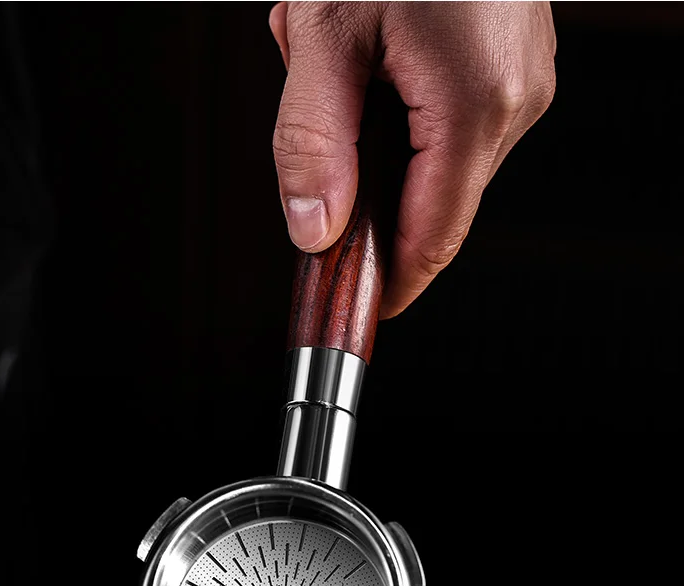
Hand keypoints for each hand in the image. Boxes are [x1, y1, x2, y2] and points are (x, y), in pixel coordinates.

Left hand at [269, 2, 555, 317]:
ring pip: (443, 161)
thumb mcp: (327, 27)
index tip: (363, 306)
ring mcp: (524, 78)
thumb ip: (313, 139)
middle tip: (322, 106)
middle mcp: (514, 97)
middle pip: (435, 202)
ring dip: (385, 136)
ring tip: (349, 62)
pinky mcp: (516, 61)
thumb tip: (315, 229)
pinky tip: (379, 53)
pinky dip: (408, 106)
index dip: (394, 282)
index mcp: (475, 102)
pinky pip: (458, 120)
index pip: (432, 238)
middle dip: (370, 184)